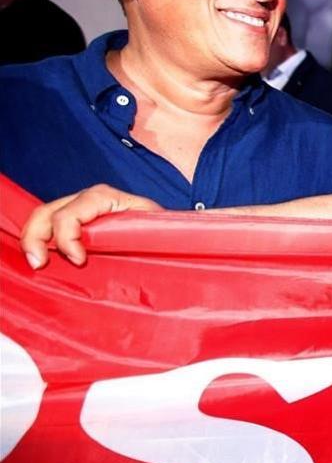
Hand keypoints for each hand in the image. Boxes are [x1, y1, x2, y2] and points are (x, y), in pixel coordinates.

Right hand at [21, 184, 161, 268]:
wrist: (165, 228)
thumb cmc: (161, 228)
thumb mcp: (154, 228)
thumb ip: (140, 233)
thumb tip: (133, 245)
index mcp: (105, 197)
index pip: (71, 213)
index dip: (68, 237)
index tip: (79, 261)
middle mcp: (87, 198)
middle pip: (47, 212)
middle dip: (36, 238)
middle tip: (40, 265)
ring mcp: (77, 207)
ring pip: (43, 218)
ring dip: (34, 240)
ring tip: (38, 264)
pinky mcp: (74, 220)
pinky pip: (48, 226)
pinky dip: (39, 241)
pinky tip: (42, 259)